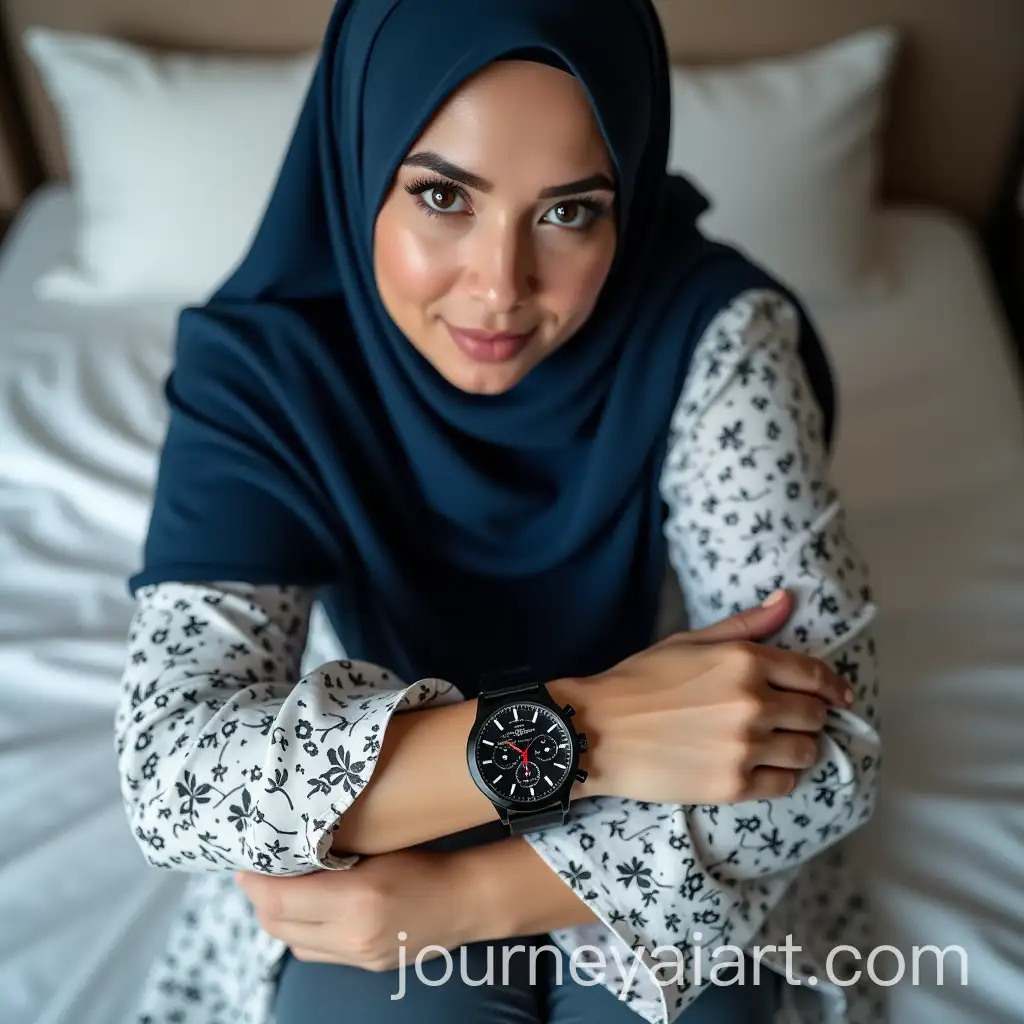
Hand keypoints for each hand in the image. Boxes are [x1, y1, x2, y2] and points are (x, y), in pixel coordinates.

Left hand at [236, 849, 467, 971]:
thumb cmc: (422, 862)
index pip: (280, 899)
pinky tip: (308, 909)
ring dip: (277, 917)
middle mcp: (351, 934)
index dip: (255, 882)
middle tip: (256, 872)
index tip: (246, 862)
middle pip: (277, 925)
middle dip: (259, 899)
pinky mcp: (364, 966)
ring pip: (292, 942)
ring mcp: (357, 956)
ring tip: (279, 889)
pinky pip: (315, 952)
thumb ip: (332, 857)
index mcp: (355, 898)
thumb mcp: (376, 850)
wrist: (463, 901)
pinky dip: (301, 931)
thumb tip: (287, 851)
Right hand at [570, 590, 852, 804]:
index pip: (813, 674)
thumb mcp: (689, 641)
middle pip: (815, 715)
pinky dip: (780, 776)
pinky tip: (759, 767)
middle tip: (788, 720)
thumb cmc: (638, 680)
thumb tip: (787, 599)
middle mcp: (754, 702)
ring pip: (806, 751)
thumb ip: (745, 625)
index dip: (833, 687)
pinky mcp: (733, 786)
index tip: (839, 697)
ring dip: (797, 747)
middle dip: (809, 716)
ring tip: (773, 745)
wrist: (596, 730)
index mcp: (744, 661)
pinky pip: (785, 784)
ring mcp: (745, 747)